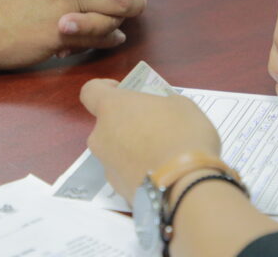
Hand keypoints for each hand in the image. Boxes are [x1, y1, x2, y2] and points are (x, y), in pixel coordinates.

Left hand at [80, 79, 220, 201]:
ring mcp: (107, 166)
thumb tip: (160, 113)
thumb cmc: (183, 135)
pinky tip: (162, 175)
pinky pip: (126, 173)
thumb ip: (160, 104)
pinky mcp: (118, 189)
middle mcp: (101, 137)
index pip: (91, 91)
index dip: (104, 88)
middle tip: (153, 126)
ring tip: (162, 154)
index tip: (122, 90)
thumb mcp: (181, 105)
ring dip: (132, 149)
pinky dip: (139, 171)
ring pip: (115, 151)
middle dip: (125, 123)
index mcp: (112, 108)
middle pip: (106, 124)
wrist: (186, 188)